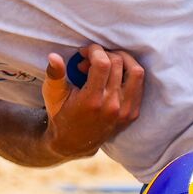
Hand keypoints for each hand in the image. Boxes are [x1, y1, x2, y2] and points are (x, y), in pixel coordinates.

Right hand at [41, 44, 144, 158]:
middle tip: (91, 60)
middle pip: (118, 63)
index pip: (103, 64)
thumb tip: (53, 56)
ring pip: (135, 71)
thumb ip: (55, 75)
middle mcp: (112, 106)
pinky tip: (115, 75)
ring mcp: (125, 111)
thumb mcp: (53, 95)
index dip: (94, 51)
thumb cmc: (61, 114)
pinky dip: (128, 73)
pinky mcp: (132, 113)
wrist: (74, 142)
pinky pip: (139, 84)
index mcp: (92, 101)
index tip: (85, 52)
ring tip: (108, 62)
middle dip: (104, 54)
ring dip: (122, 60)